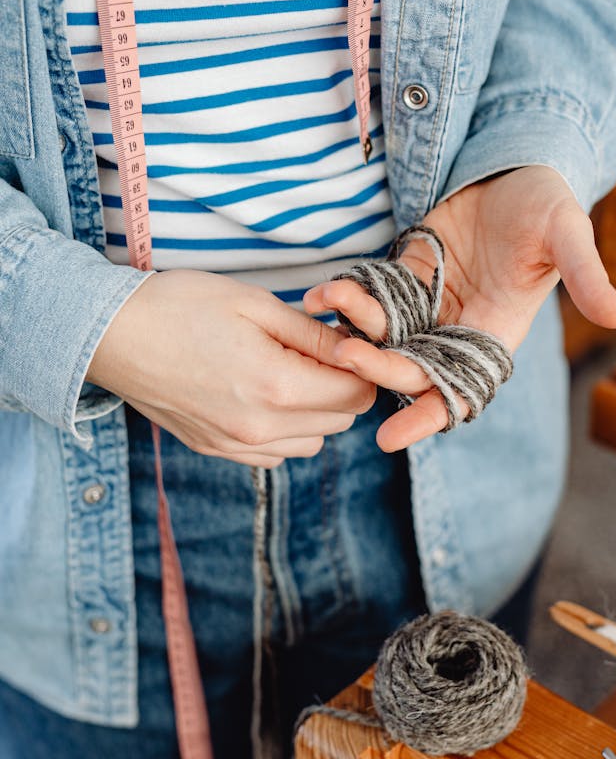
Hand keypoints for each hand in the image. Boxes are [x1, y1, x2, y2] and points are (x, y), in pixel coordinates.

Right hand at [87, 269, 375, 466]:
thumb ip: (312, 334)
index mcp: (277, 386)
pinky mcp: (217, 450)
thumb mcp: (255, 304)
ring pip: (313, 443)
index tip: (346, 342)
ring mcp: (236, 446)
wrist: (110, 335)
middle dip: (343, 387)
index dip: (363, 366)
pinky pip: (276, 454)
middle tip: (317, 351)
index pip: (358, 395)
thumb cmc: (180, 306)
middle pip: (342, 422)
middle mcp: (260, 428)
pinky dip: (285, 431)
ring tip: (289, 373)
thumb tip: (356, 348)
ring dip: (316, 412)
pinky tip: (263, 396)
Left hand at [304, 165, 615, 451]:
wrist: (514, 165)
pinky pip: (369, 299)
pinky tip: (322, 294)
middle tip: (346, 356)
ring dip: (354, 328)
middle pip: (409, 368)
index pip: (458, 389)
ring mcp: (425, 305)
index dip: (427, 416)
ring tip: (327, 304)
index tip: (389, 439)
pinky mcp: (403, 277)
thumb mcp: (568, 234)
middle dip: (378, 367)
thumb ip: (587, 277)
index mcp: (494, 334)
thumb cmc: (546, 203)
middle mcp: (455, 329)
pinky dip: (346, 299)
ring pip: (382, 335)